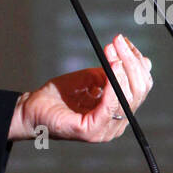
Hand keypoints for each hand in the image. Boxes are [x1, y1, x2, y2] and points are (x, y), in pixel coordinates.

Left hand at [12, 33, 152, 143]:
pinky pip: (110, 107)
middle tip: (118, 41)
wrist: (32, 109)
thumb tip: (130, 59)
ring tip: (113, 49)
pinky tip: (112, 67)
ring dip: (123, 68)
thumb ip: (109, 73)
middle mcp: (117, 124)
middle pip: (138, 92)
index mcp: (119, 112)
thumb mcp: (90, 78)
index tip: (125, 42)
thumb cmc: (60, 95)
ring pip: (128, 98)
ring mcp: (105, 130)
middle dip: (131, 62)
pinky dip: (114, 85)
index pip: (140, 88)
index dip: (137, 63)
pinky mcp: (91, 131)